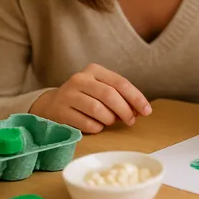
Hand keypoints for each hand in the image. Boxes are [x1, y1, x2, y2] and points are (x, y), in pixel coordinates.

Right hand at [29, 63, 151, 133]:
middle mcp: (80, 79)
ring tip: (110, 122)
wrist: (52, 104)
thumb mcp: (102, 90)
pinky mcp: (60, 111)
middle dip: (124, 110)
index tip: (147, 111)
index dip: (136, 98)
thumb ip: (121, 97)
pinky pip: (86, 123)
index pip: (120, 83)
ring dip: (109, 120)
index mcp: (94, 70)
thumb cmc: (85, 97)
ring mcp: (68, 95)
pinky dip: (96, 128)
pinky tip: (97, 126)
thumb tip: (141, 110)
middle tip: (130, 121)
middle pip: (109, 95)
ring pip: (97, 109)